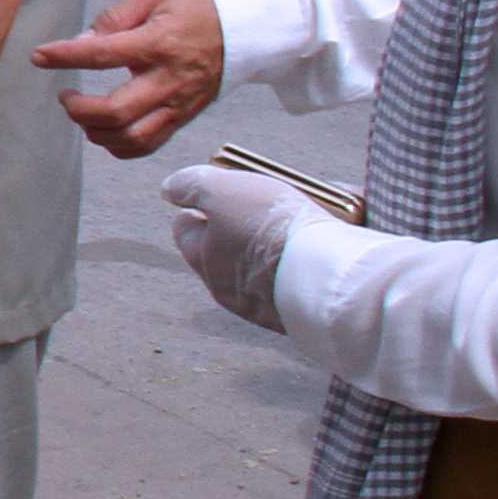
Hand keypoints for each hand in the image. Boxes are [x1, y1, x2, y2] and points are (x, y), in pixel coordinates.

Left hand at [40, 0, 224, 159]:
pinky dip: (119, 146)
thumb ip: (116, 17)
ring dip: (96, 132)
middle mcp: (169, 80)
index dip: (65, 57)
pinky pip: (148, 145)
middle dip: (79, 110)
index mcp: (159, 43)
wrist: (244, 29)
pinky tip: (104, 131)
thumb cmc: (194, 8)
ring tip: (82, 114)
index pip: (103, 55)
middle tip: (65, 96)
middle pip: (116, 112)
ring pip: (131, 138)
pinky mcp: (183, 119)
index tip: (39, 56)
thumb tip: (82, 40)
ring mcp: (178, 105)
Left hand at [161, 163, 308, 331]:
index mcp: (203, 260)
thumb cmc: (271, 228)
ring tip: (293, 224)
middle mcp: (228, 290)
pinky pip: (291, 283)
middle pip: (222, 252)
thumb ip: (191, 186)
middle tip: (257, 207)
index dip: (195, 209)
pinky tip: (316, 249)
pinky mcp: (298, 312)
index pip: (185, 232)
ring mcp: (263, 305)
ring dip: (269, 246)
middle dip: (234, 228)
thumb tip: (170, 189)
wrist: (327, 277)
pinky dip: (298, 264)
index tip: (212, 196)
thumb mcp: (223, 191)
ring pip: (258, 268)